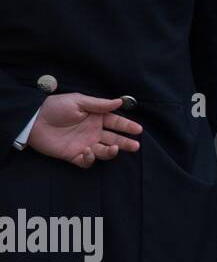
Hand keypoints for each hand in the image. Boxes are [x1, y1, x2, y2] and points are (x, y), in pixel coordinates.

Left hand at [27, 94, 142, 169]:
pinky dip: (90, 158)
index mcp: (95, 118)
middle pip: (114, 139)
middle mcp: (93, 132)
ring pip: (104, 151)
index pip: (116, 123)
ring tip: (114, 149)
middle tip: (135, 146)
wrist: (33, 120)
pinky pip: (87, 160)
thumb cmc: (55, 107)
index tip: (138, 130)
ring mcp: (84, 144)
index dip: (127, 126)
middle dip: (126, 142)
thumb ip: (99, 104)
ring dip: (111, 152)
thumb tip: (119, 102)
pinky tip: (88, 151)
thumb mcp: (78, 101)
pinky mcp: (73, 155)